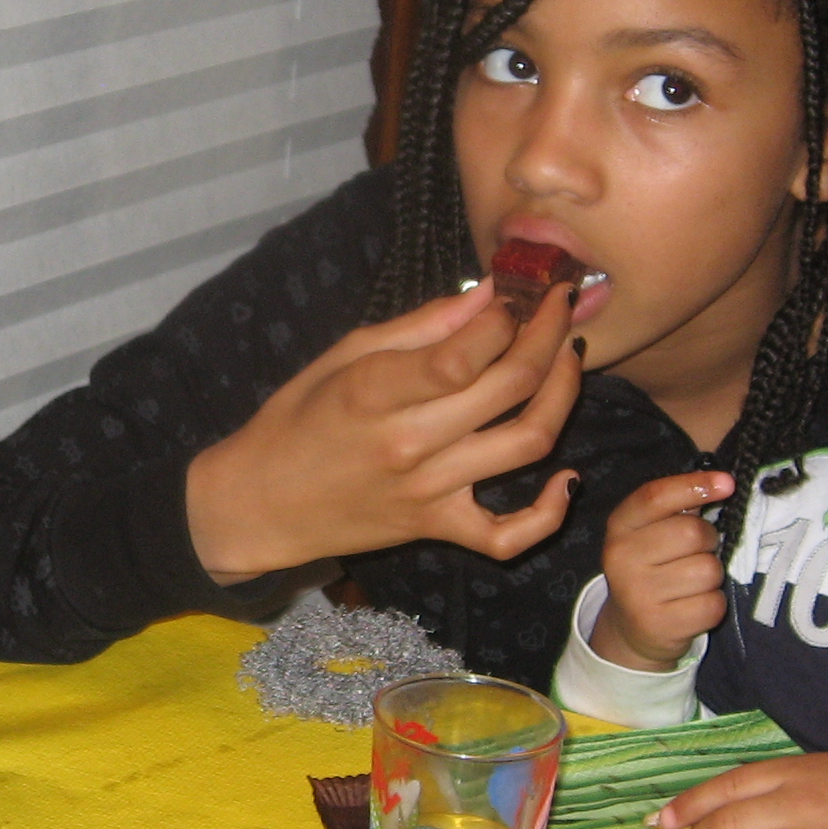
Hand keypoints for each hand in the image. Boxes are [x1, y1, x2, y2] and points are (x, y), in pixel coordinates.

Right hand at [182, 283, 583, 581]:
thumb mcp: (342, 355)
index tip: (521, 293)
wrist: (259, 505)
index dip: (510, 315)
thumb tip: (484, 292)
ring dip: (564, 395)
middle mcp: (409, 441)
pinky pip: (507, 536)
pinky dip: (548, 514)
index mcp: (376, 390)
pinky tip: (566, 478)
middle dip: (550, 335)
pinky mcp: (436, 528)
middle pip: (512, 385)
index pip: (468, 351)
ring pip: (529, 442)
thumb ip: (420, 325)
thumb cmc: (295, 420)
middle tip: (561, 309)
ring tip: (568, 360)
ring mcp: (429, 490)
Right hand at [587, 470, 735, 668]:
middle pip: (692, 533)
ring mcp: (638, 594)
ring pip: (708, 571)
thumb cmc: (652, 570)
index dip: (695, 486)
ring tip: (692, 583)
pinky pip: (712, 605)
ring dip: (712, 576)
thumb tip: (723, 483)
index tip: (728, 483)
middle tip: (698, 552)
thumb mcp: (651, 534)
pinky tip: (693, 606)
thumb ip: (678, 508)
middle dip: (709, 541)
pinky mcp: (659, 626)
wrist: (631, 629)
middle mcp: (621, 558)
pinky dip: (713, 605)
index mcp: (620, 527)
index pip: (656, 496)